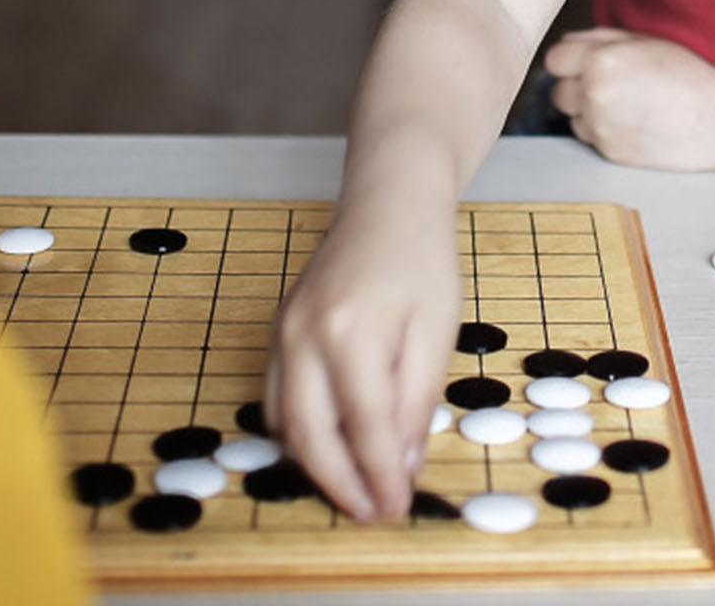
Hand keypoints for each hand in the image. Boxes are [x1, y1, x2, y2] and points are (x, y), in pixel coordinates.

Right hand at [265, 201, 458, 519]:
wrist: (388, 204)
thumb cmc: (421, 260)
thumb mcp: (437, 330)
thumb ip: (416, 399)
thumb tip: (402, 465)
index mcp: (350, 332)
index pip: (363, 427)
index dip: (380, 476)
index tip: (397, 507)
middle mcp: (304, 335)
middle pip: (310, 435)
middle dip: (339, 484)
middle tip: (371, 511)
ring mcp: (283, 332)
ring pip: (284, 422)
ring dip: (315, 464)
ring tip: (353, 488)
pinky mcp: (278, 330)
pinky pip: (277, 397)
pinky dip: (299, 431)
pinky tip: (330, 444)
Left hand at [543, 28, 714, 170]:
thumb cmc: (686, 75)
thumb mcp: (645, 41)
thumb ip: (600, 38)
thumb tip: (568, 44)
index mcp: (600, 59)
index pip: (554, 60)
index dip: (569, 61)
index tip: (585, 63)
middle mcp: (594, 93)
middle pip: (557, 92)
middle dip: (576, 87)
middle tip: (610, 85)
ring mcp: (600, 126)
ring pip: (571, 117)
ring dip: (587, 112)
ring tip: (625, 105)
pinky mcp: (608, 151)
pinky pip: (589, 138)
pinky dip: (602, 131)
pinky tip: (631, 123)